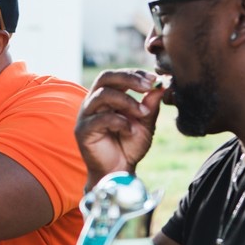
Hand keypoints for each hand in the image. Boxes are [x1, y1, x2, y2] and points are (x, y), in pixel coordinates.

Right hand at [75, 69, 163, 190]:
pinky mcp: (82, 131)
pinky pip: (100, 118)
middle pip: (105, 77)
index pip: (117, 76)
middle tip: (148, 86)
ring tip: (142, 112)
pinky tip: (129, 130)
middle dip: (129, 79)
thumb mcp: (145, 123)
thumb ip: (150, 105)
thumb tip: (161, 85)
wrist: (119, 171)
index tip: (154, 79)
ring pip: (102, 95)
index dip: (135, 74)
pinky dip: (119, 121)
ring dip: (127, 101)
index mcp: (106, 97)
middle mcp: (93, 103)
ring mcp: (86, 116)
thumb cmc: (130, 146)